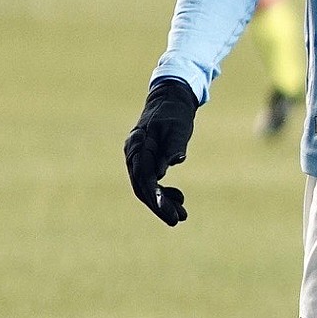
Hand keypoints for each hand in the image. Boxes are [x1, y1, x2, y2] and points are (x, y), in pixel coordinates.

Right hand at [124, 78, 197, 224]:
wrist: (170, 98)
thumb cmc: (175, 113)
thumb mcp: (178, 127)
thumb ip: (173, 145)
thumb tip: (169, 165)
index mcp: (138, 145)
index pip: (144, 177)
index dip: (156, 198)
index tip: (171, 213)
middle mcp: (133, 153)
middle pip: (142, 186)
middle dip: (160, 205)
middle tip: (179, 219)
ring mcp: (137, 157)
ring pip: (146, 186)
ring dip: (163, 201)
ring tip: (182, 214)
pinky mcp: (145, 159)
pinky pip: (150, 181)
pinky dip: (163, 191)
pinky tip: (178, 197)